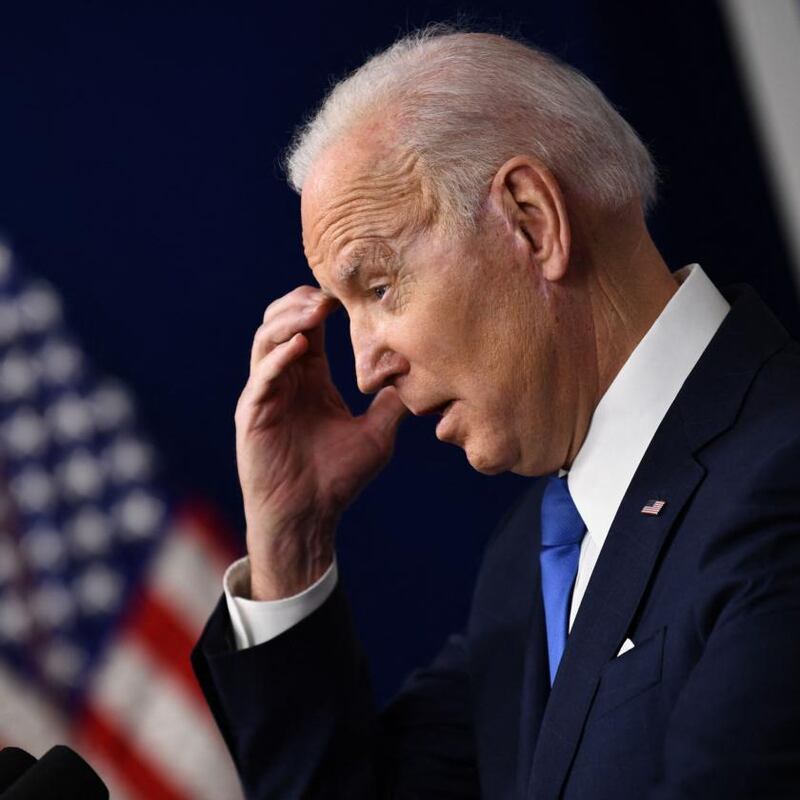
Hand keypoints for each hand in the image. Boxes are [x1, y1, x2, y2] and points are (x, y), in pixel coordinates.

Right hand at [234, 285, 407, 598]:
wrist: (311, 515)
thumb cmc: (339, 478)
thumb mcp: (377, 434)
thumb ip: (392, 402)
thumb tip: (417, 376)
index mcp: (311, 378)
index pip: (310, 327)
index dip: (323, 305)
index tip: (349, 295)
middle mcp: (285, 378)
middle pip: (282, 322)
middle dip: (301, 303)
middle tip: (329, 298)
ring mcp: (266, 393)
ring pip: (267, 340)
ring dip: (289, 321)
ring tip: (315, 311)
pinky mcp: (253, 412)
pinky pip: (262, 376)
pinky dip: (279, 357)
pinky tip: (301, 347)